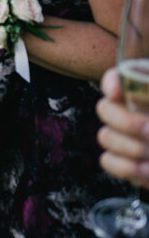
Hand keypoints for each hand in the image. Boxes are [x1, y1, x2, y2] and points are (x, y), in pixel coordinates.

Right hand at [98, 67, 148, 186]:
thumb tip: (148, 125)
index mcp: (142, 92)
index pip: (115, 79)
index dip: (111, 83)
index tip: (117, 93)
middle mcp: (127, 111)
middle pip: (105, 108)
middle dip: (126, 121)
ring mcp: (121, 136)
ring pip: (105, 136)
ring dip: (131, 147)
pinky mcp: (121, 161)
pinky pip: (108, 161)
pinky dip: (127, 167)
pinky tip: (148, 170)